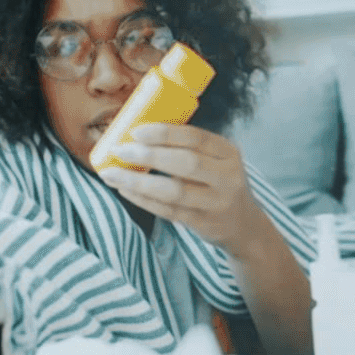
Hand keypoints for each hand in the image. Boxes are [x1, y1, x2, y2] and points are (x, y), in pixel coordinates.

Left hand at [99, 122, 265, 258]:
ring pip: (174, 191)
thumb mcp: (216, 160)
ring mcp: (216, 202)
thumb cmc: (218, 183)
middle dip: (148, 155)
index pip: (197, 138)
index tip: (136, 131)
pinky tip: (125, 189)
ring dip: (138, 181)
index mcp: (229, 153)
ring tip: (111, 174)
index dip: (165, 133)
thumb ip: (188, 148)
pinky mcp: (203, 223)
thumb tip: (138, 135)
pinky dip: (142, 199)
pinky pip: (168, 211)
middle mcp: (227, 177)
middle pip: (187, 163)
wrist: (242, 223)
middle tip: (119, 150)